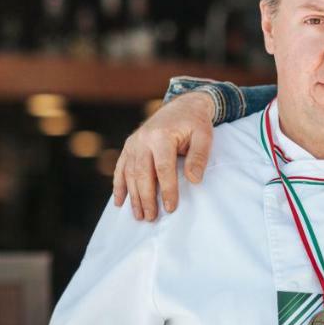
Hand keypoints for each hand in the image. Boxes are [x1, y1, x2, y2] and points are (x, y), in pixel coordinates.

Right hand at [113, 92, 215, 220]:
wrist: (183, 106)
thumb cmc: (196, 123)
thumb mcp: (204, 136)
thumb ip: (199, 157)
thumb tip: (194, 180)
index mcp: (161, 136)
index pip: (163, 168)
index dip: (166, 190)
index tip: (170, 208)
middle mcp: (143, 139)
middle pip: (142, 174)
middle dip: (146, 198)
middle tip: (151, 218)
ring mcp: (134, 142)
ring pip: (130, 173)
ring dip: (133, 196)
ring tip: (139, 215)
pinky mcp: (129, 145)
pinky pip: (121, 167)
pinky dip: (119, 185)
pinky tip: (119, 202)